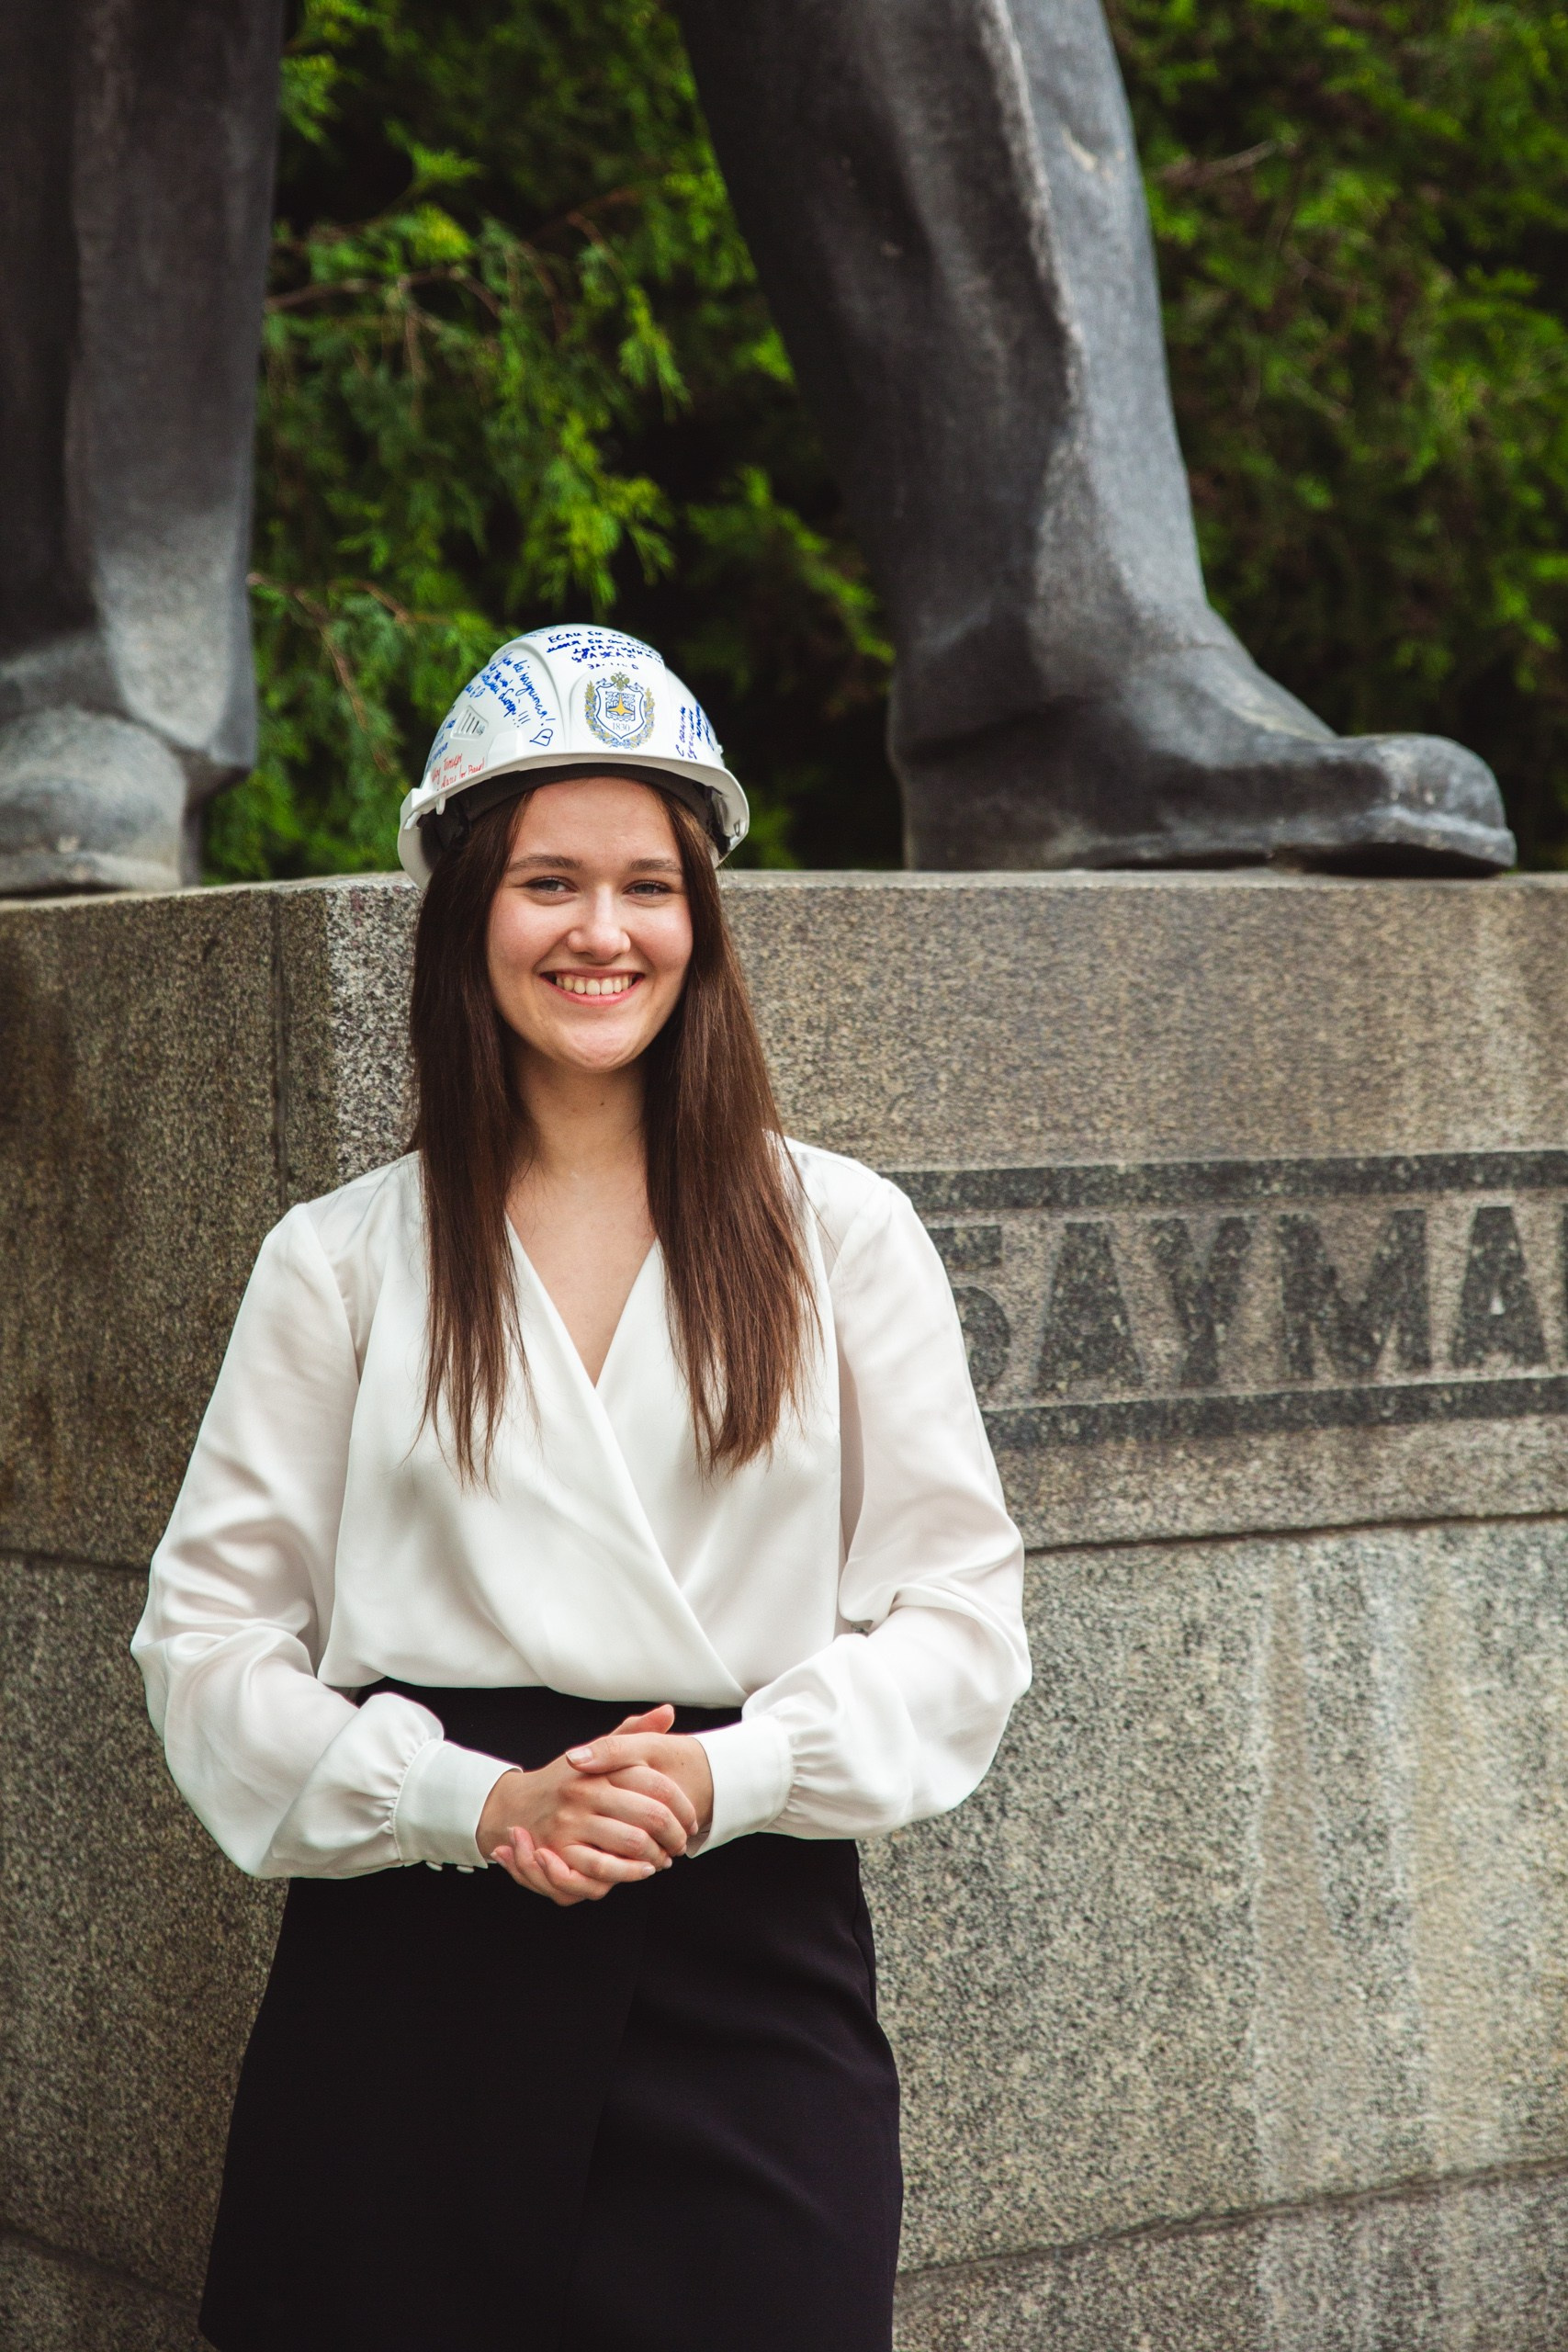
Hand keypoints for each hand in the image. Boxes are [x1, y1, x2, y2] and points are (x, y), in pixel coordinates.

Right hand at [480, 1707, 699, 1904]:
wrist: (514, 1806)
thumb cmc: (566, 1781)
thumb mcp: (597, 1752)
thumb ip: (631, 1735)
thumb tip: (668, 1711)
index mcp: (600, 1766)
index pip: (657, 1784)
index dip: (682, 1805)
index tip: (691, 1819)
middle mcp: (585, 1791)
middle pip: (651, 1815)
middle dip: (674, 1834)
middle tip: (682, 1843)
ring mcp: (570, 1822)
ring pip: (632, 1842)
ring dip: (656, 1855)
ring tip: (664, 1858)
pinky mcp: (558, 1852)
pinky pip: (603, 1868)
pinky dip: (630, 1872)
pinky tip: (643, 1870)